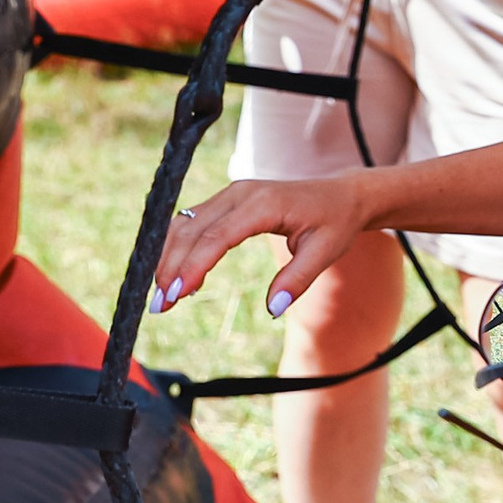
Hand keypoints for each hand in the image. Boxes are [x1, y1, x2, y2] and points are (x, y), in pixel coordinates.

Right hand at [153, 173, 375, 317]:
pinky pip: (194, 222)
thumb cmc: (335, 222)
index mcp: (264, 203)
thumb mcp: (325, 252)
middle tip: (160, 305)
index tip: (177, 294)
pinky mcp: (227, 200)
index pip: (218, 236)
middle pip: (192, 229)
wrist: (342, 195)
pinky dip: (179, 247)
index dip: (194, 265)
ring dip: (169, 258)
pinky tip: (179, 277)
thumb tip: (272, 310)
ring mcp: (231, 193)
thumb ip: (298, 279)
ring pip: (186, 223)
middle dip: (172, 267)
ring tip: (163, 296)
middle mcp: (241, 193)